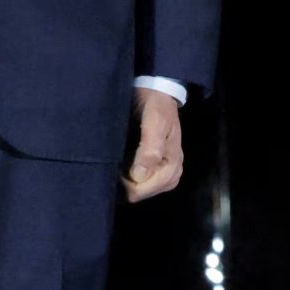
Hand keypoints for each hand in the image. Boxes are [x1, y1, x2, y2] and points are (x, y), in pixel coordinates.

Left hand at [122, 85, 184, 202]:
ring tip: (119, 161)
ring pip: (139, 191)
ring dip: (127, 179)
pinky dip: (129, 177)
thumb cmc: (157, 108)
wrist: (158, 95)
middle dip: (127, 182)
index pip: (142, 190)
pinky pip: (140, 184)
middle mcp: (171, 175)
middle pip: (140, 194)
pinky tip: (123, 165)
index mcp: (173, 166)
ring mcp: (164, 175)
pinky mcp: (157, 171)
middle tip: (117, 161)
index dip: (126, 181)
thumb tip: (139, 176)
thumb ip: (150, 149)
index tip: (116, 164)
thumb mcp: (155, 123)